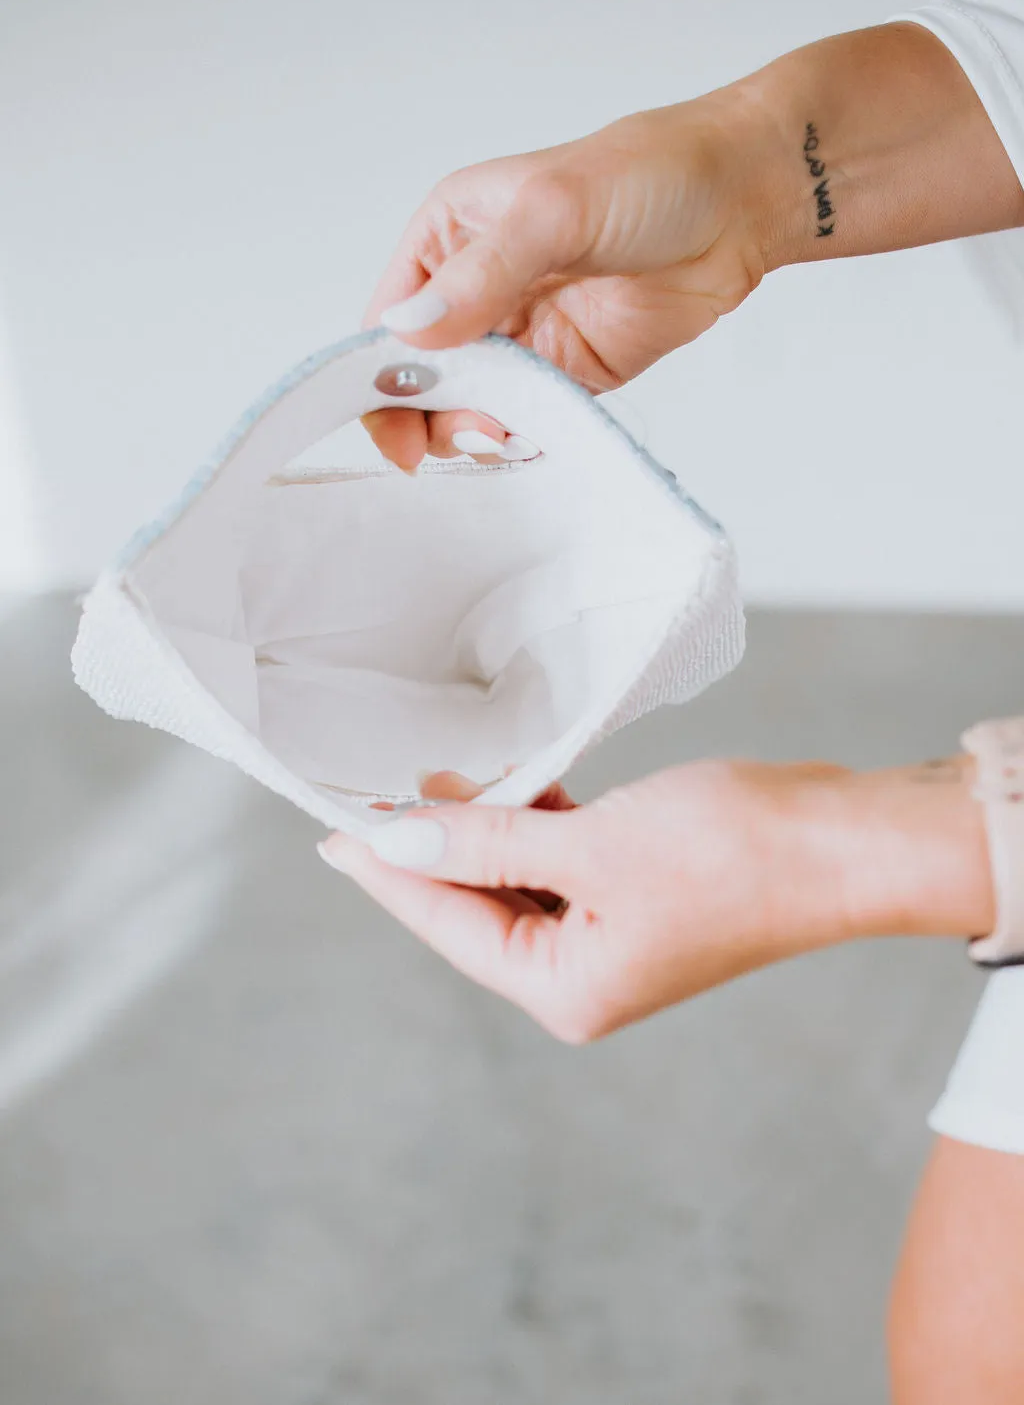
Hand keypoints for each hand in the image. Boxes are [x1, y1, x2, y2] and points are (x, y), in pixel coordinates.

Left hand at [317, 759, 992, 1041]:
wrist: (839, 840)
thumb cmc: (728, 854)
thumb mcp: (590, 847)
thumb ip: (486, 843)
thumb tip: (397, 837)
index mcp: (564, 988)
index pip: (446, 925)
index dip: (387, 872)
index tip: (332, 829)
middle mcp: (581, 973)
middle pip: (476, 906)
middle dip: (434, 845)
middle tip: (385, 785)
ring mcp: (611, 936)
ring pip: (517, 879)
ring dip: (486, 827)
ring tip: (446, 772)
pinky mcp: (635, 895)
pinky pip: (560, 862)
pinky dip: (536, 822)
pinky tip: (522, 782)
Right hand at [362, 91, 774, 470]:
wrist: (743, 204)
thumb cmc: (650, 175)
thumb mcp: (554, 210)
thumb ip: (483, 274)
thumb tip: (411, 332)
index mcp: (449, 236)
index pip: (388, 319)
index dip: (377, 375)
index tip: (391, 423)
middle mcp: (475, 288)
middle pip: (420, 374)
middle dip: (426, 415)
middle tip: (455, 440)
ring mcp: (521, 335)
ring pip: (467, 404)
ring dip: (471, 431)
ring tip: (500, 435)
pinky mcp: (565, 372)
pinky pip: (524, 417)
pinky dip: (517, 438)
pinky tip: (525, 442)